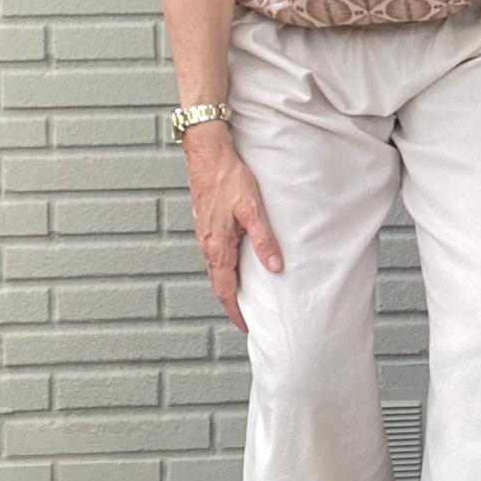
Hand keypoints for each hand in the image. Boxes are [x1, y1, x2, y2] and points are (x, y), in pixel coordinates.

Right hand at [185, 133, 283, 332]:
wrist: (207, 154)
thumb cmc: (228, 178)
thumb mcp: (252, 209)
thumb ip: (264, 239)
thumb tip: (275, 267)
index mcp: (217, 246)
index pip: (225, 289)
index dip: (235, 310)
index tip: (245, 326)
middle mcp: (207, 244)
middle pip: (219, 282)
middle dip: (232, 302)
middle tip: (247, 316)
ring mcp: (205, 233)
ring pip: (216, 267)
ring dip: (228, 283)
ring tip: (244, 294)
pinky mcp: (207, 223)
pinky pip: (215, 252)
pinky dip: (225, 265)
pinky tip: (236, 261)